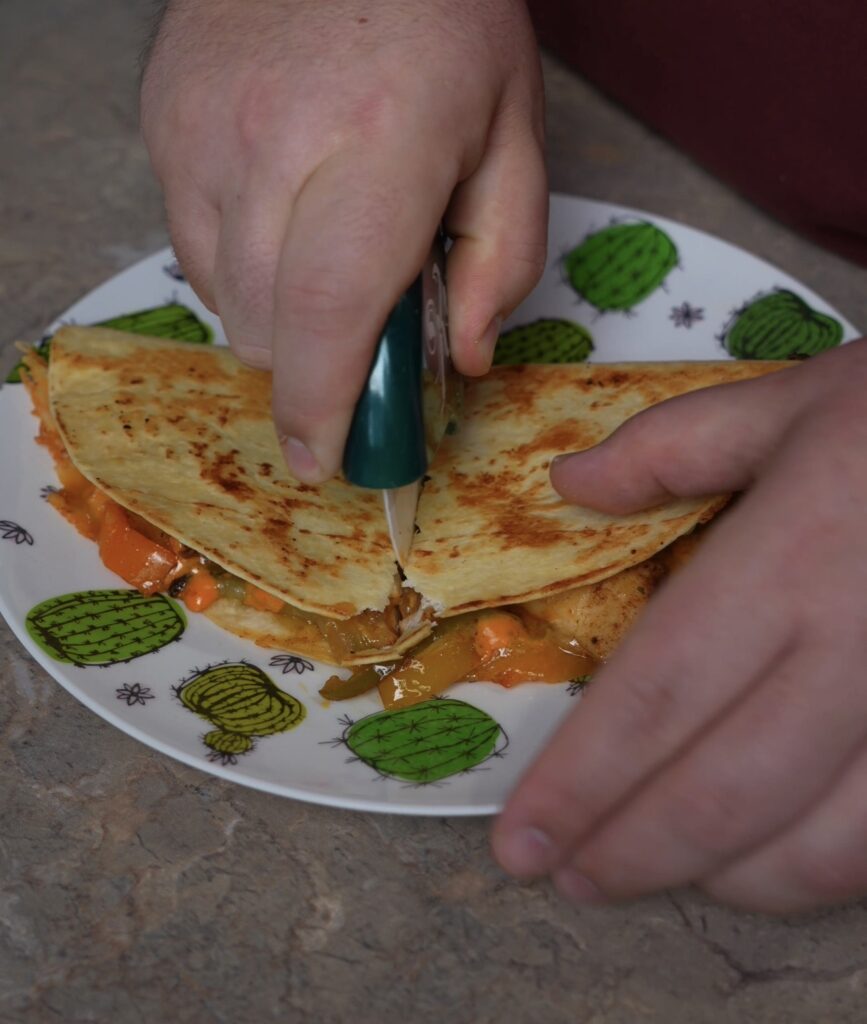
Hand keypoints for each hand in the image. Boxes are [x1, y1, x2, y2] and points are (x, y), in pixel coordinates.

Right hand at [141, 0, 545, 480]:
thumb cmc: (443, 22)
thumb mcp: (513, 134)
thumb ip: (505, 260)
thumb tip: (464, 358)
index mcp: (380, 146)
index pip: (327, 313)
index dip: (321, 406)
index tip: (327, 459)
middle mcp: (274, 147)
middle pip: (269, 330)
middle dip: (314, 367)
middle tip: (360, 343)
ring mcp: (203, 136)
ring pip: (227, 302)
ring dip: (280, 319)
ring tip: (326, 258)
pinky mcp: (164, 127)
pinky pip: (195, 249)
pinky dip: (244, 267)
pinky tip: (283, 217)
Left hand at [493, 340, 866, 912]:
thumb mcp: (794, 402)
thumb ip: (671, 447)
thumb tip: (568, 484)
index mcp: (793, 558)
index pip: (658, 692)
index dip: (582, 778)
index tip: (520, 836)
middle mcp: (858, 649)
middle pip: (720, 787)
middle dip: (628, 850)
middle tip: (559, 876)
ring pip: (814, 844)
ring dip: (714, 876)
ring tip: (641, 872)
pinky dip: (812, 875)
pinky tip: (759, 866)